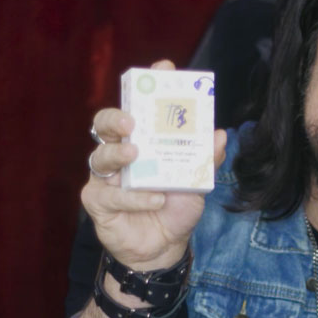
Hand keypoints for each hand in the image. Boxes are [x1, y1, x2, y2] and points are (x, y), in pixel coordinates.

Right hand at [82, 59, 227, 270]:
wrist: (164, 248)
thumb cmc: (175, 208)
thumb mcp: (197, 183)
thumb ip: (206, 160)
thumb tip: (220, 134)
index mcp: (142, 142)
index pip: (138, 107)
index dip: (146, 85)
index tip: (163, 68)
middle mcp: (119, 154)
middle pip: (104, 125)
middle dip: (116, 117)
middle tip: (132, 121)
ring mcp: (105, 178)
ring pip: (100, 156)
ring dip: (118, 154)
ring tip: (136, 154)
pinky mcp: (97, 202)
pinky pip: (111, 195)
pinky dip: (134, 197)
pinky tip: (155, 198)